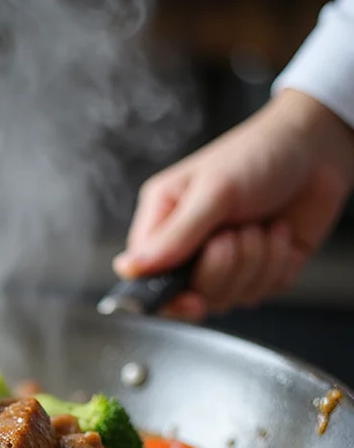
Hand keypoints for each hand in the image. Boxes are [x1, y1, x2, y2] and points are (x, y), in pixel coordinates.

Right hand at [113, 89, 353, 319]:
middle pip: (192, 296)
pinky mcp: (259, 272)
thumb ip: (174, 235)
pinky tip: (277, 232)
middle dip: (223, 267)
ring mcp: (226, 264)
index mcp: (163, 225)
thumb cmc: (257, 153)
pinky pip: (263, 291)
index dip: (167, 298)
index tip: (190, 300)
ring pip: (231, 297)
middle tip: (233, 232)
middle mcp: (191, 249)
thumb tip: (129, 267)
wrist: (316, 148)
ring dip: (255, 260)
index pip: (148, 280)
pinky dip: (277, 262)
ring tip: (259, 223)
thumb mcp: (212, 190)